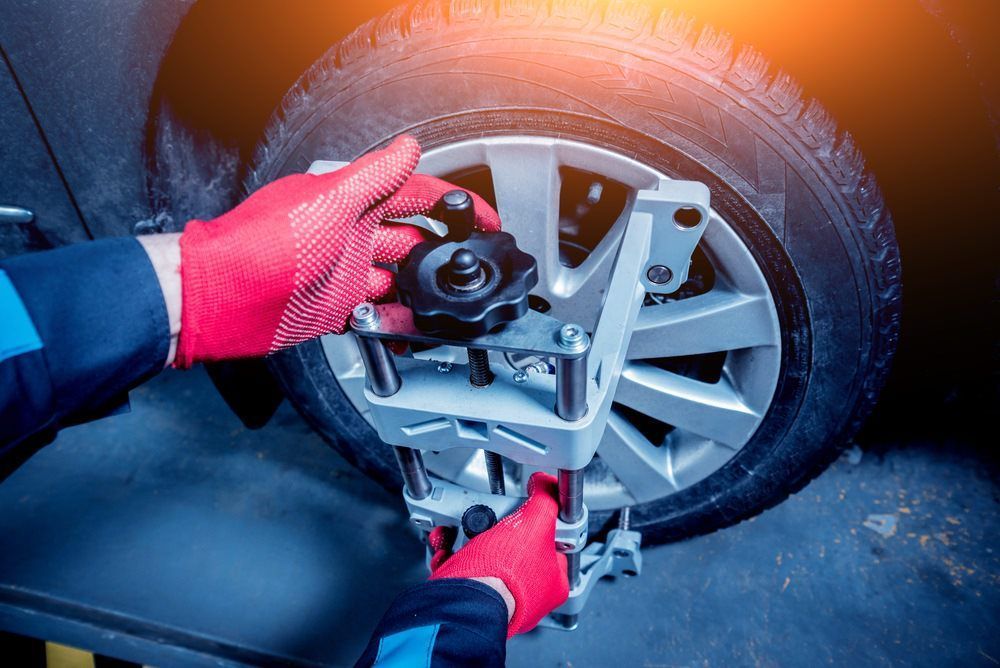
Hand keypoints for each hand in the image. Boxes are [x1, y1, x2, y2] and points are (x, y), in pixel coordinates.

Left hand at [168, 135, 499, 367]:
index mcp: (352, 202)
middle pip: (413, 240)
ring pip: (398, 280)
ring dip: (420, 290)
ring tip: (443, 301)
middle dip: (443, 252)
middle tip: (470, 265)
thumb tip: (407, 147)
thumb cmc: (264, 244)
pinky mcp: (336, 308)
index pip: (415, 195)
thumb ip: (374, 177)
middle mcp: (352, 235)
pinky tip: (406, 326)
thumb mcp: (330, 202)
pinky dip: (394, 321)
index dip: (453, 205)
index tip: (484, 218)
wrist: (224, 297)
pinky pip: (377, 314)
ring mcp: (345, 272)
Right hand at [428, 472, 569, 637]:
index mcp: (552, 582)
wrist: (465, 599)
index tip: (526, 512)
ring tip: (464, 530)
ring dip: (468, 538)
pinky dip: (450, 553)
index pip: (552, 544)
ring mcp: (498, 597)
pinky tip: (448, 544)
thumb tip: (546, 484)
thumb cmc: (506, 574)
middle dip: (495, 527)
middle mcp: (527, 594)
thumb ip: (544, 499)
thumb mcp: (535, 522)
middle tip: (490, 520)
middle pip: (513, 547)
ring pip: (484, 556)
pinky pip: (460, 568)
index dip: (538, 523)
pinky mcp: (469, 597)